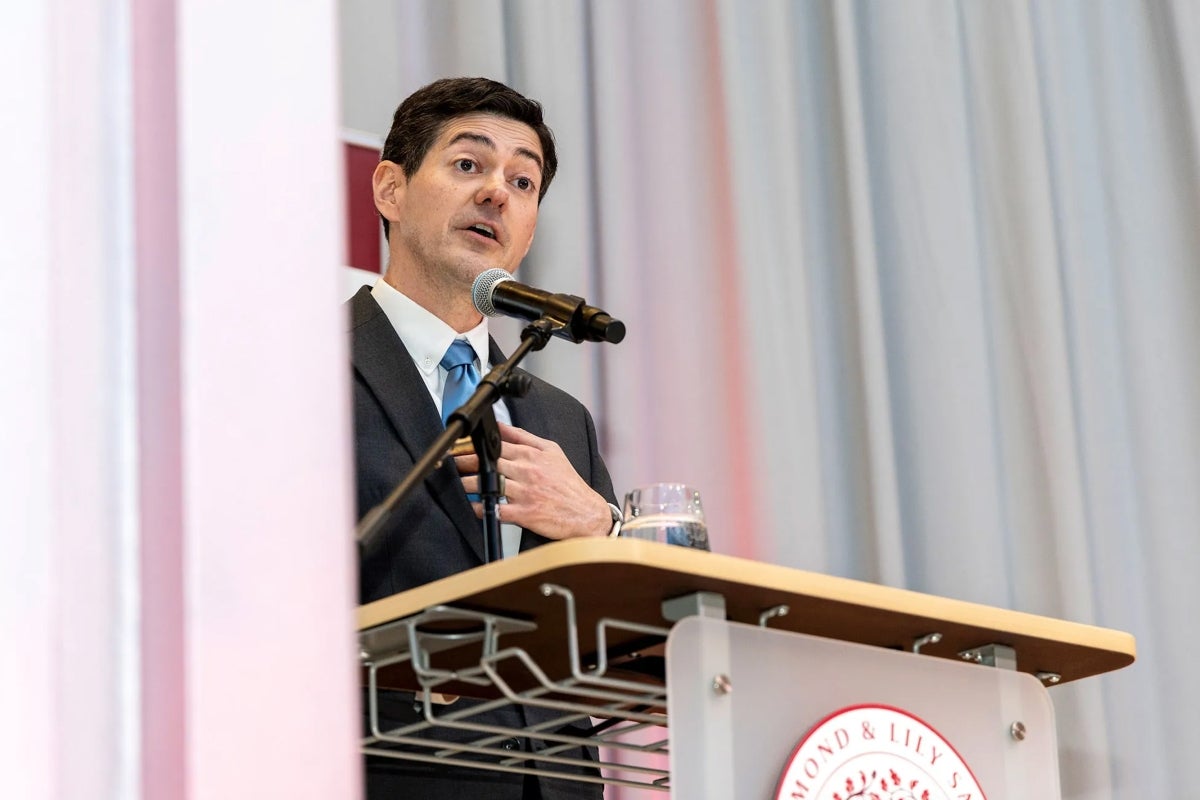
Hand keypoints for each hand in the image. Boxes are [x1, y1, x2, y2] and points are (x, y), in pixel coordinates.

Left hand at [456, 422, 611, 539]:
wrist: (586, 512)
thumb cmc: (568, 483)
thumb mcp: (551, 451)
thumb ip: (524, 437)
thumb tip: (501, 426)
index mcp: (532, 455)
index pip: (496, 445)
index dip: (474, 444)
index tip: (459, 446)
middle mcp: (527, 472)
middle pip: (487, 463)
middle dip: (464, 462)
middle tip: (451, 463)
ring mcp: (525, 493)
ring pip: (488, 485)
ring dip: (468, 485)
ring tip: (458, 484)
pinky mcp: (525, 514)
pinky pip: (495, 510)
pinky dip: (480, 509)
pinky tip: (473, 506)